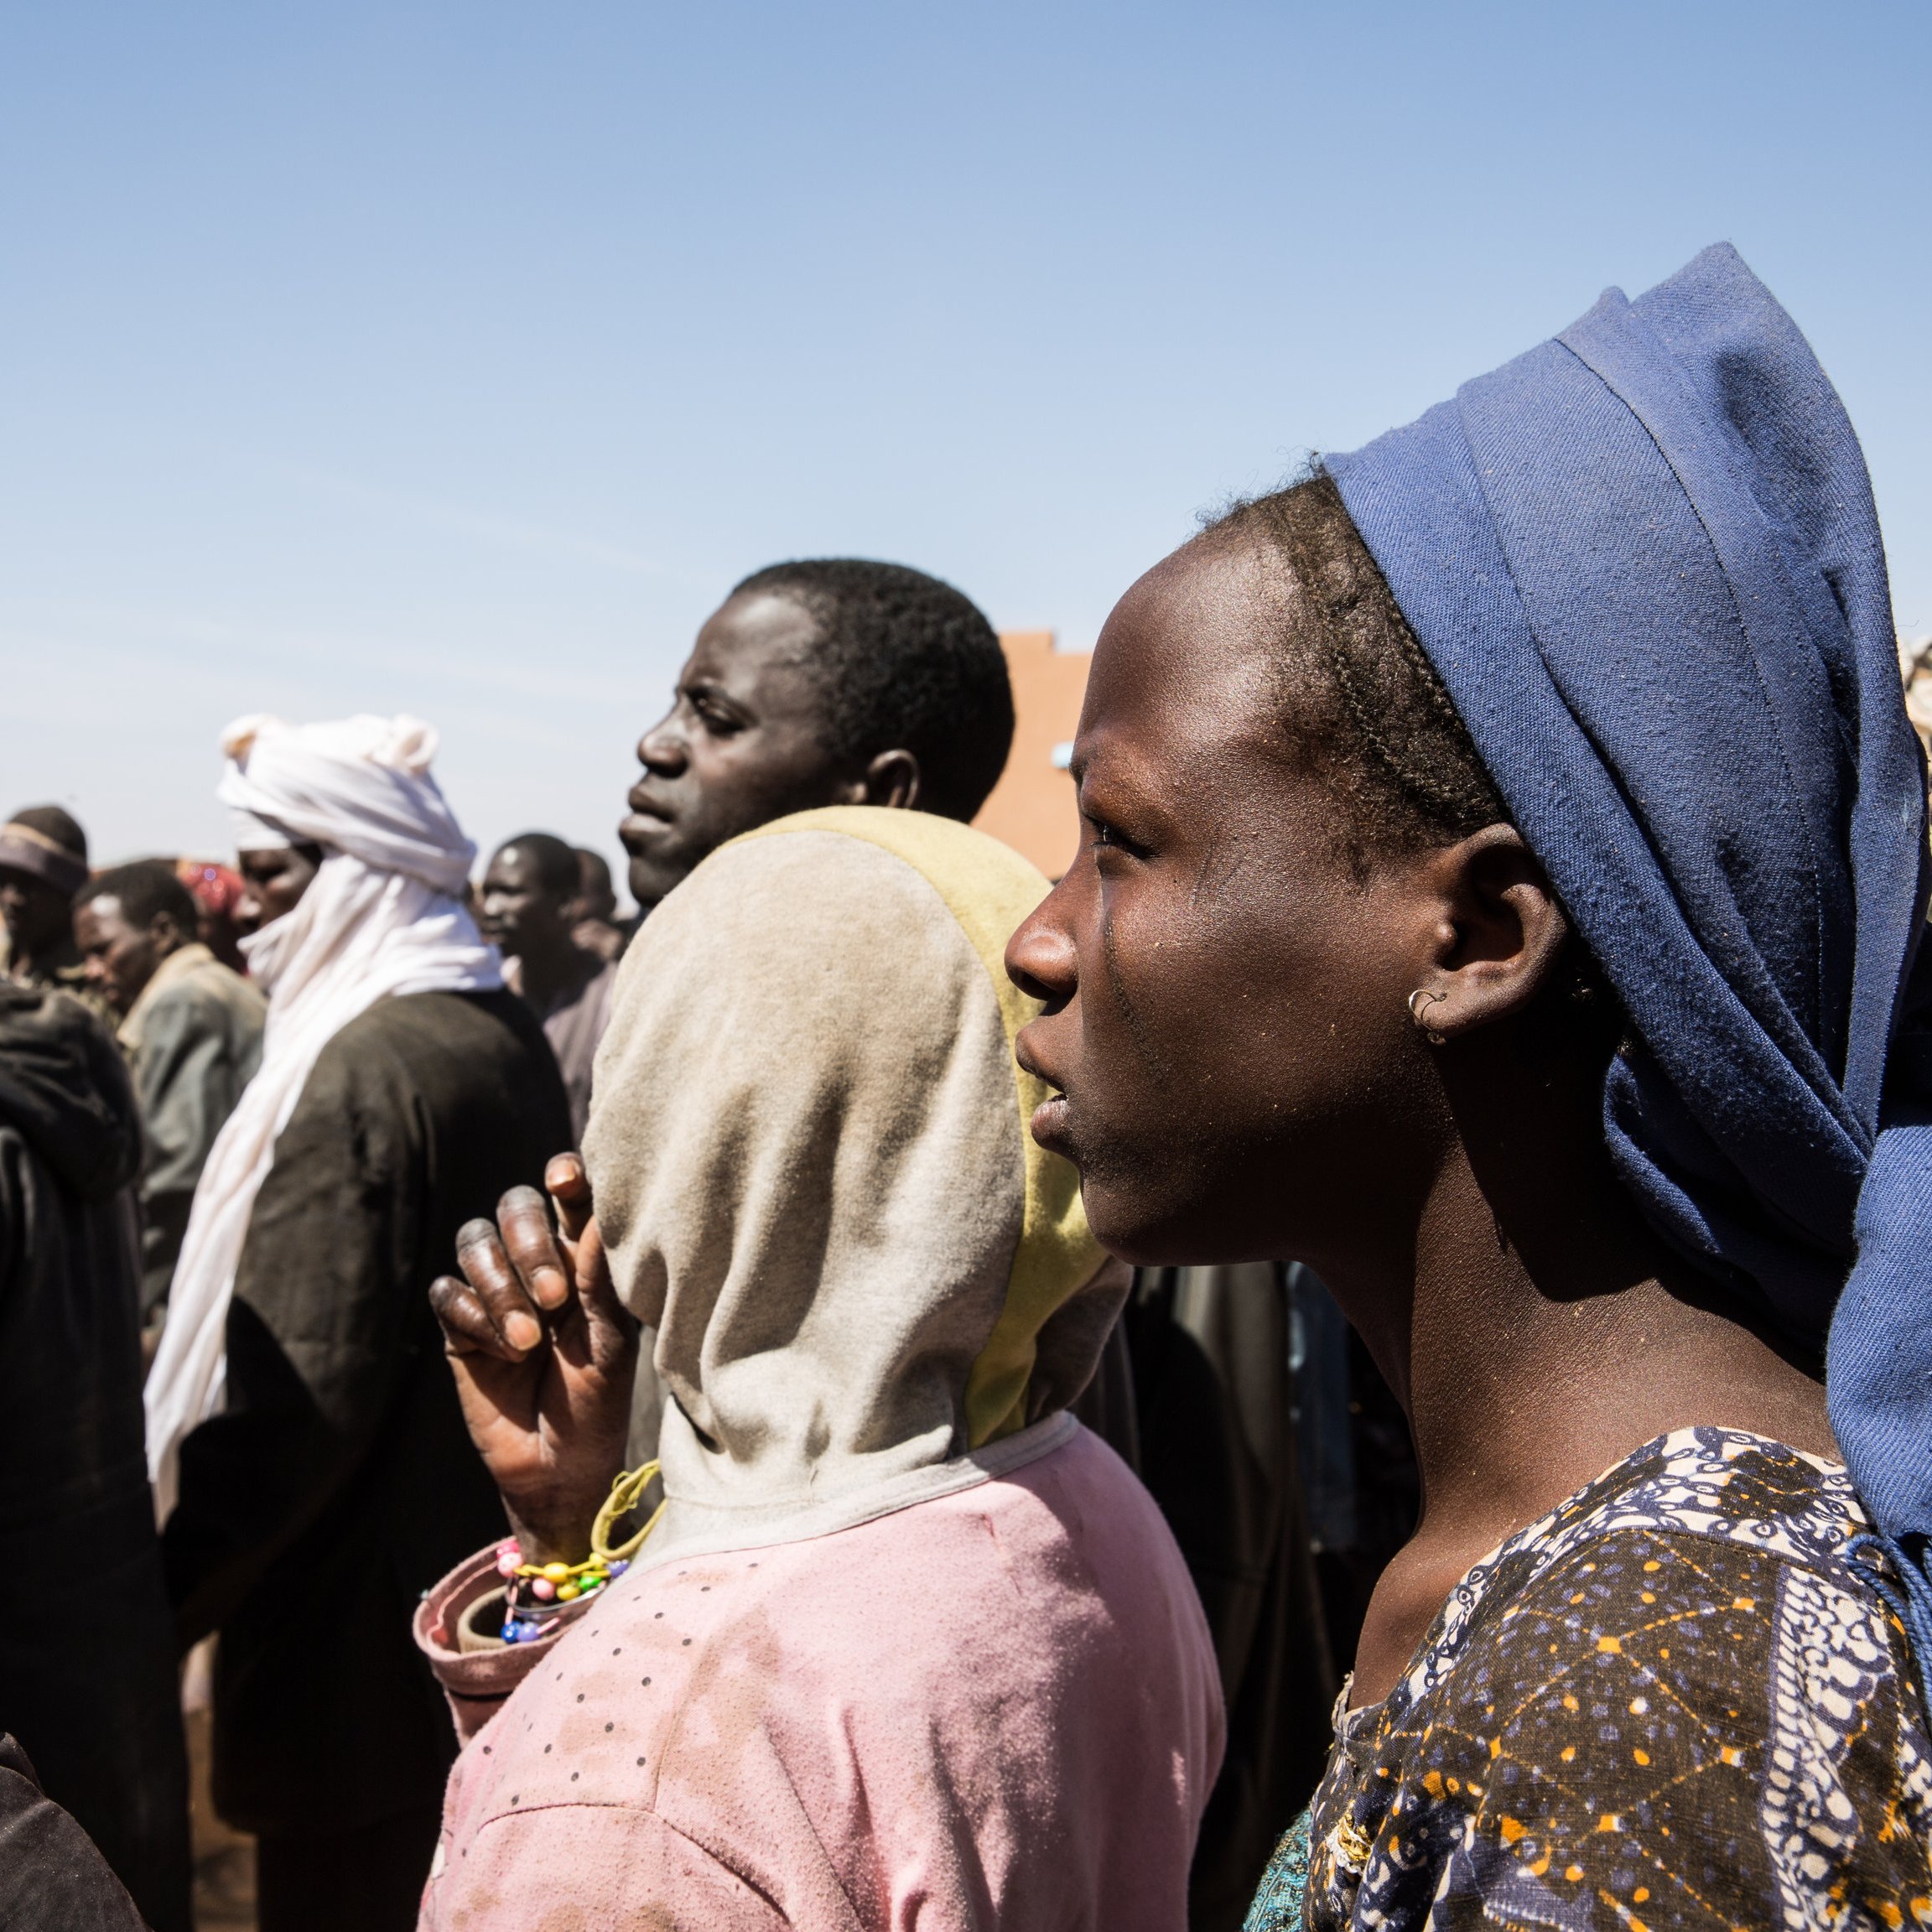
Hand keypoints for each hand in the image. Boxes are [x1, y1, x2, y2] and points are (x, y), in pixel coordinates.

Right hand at [429, 1153, 638, 1564]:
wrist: (560, 1467)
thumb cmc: (600, 1402)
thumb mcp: (610, 1343)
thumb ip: (600, 1278)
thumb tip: (595, 1213)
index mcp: (584, 1255)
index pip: (569, 1194)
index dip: (564, 1175)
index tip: (565, 1180)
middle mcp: (537, 1262)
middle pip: (515, 1206)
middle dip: (529, 1244)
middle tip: (553, 1298)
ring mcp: (494, 1291)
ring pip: (474, 1241)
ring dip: (500, 1287)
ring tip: (529, 1340)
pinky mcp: (459, 1325)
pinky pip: (448, 1293)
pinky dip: (475, 1316)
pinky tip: (503, 1352)